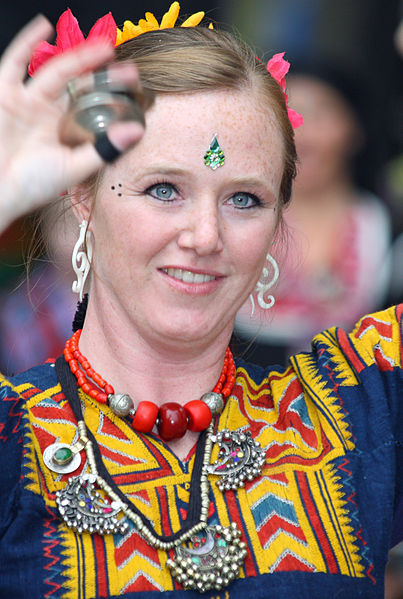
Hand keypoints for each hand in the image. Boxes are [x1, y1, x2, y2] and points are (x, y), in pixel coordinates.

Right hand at [0, 15, 144, 232]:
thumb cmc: (33, 185)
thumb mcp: (74, 168)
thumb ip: (103, 149)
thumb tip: (136, 131)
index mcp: (65, 128)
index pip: (93, 104)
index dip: (112, 92)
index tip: (135, 85)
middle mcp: (48, 111)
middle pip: (78, 84)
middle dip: (101, 73)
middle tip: (126, 64)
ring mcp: (27, 100)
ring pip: (55, 71)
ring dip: (77, 57)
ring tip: (102, 48)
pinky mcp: (5, 94)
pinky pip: (14, 63)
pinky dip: (26, 43)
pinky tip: (43, 26)